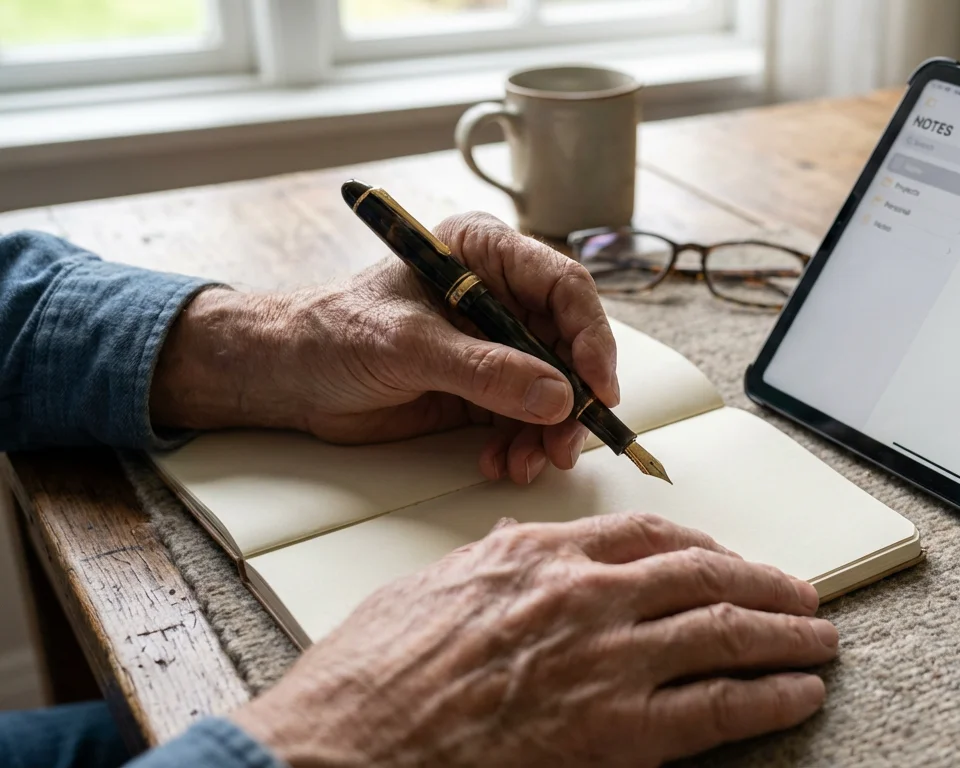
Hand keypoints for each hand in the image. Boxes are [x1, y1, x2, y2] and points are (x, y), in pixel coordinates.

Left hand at [150, 212, 617, 482]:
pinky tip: (501, 463)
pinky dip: (522, 446)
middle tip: (565, 442)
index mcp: (485, 253)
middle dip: (572, 400)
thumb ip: (483, 371)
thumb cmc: (332, 333)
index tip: (597, 388)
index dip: (590, 338)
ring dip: (548, 433)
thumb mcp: (407, 346)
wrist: (288, 376)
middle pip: (568, 345)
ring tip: (526, 463)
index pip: (564, 286)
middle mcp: (500, 295)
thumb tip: (555, 397)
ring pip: (553, 389)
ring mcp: (495, 344)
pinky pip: (526, 419)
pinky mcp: (485, 388)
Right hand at [231, 513, 836, 766]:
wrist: (341, 752)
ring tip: (820, 637)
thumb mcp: (425, 590)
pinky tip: (800, 693)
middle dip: (764, 582)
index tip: (726, 555)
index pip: (646, 533)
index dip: (702, 543)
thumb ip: (488, 562)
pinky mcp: (618, 734)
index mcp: (538, 557)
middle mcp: (585, 598)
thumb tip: (520, 544)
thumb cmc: (369, 681)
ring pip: (726, 632)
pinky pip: (719, 706)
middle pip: (704, 574)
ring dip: (786, 634)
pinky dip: (771, 696)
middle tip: (800, 592)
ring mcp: (607, 663)